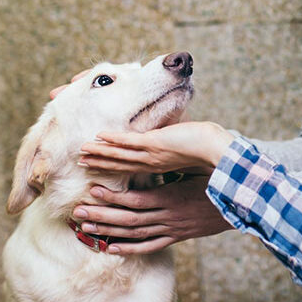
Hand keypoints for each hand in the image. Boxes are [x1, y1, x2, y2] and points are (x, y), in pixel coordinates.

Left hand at [71, 175, 231, 254]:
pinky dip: (130, 249)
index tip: (92, 189)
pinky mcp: (178, 236)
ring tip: (86, 227)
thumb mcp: (194, 167)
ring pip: (135, 234)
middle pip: (128, 219)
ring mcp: (173, 228)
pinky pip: (151, 246)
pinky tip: (111, 248)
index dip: (112, 196)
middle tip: (77, 212)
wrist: (242, 204)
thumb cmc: (218, 178)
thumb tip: (151, 142)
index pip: (135, 199)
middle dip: (101, 215)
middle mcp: (168, 216)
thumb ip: (172, 162)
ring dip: (109, 231)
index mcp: (171, 196)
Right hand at [79, 121, 234, 172]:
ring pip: (121, 154)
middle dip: (100, 162)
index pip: (132, 166)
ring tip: (82, 152)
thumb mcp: (187, 148)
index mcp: (160, 165)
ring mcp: (153, 154)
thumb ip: (175, 144)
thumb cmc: (210, 150)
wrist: (221, 153)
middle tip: (81, 161)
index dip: (114, 165)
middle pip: (121, 163)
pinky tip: (101, 137)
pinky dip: (115, 140)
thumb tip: (174, 135)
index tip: (99, 166)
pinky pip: (131, 142)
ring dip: (101, 152)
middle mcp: (153, 162)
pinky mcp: (157, 144)